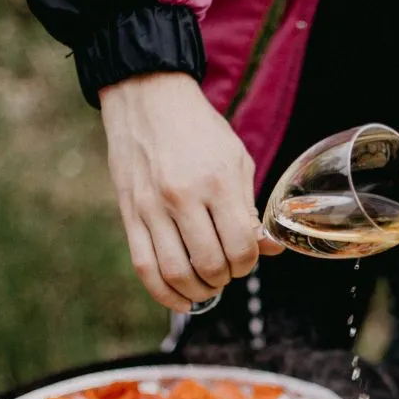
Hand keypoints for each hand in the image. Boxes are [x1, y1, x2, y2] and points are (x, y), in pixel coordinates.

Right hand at [99, 73, 283, 311]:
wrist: (147, 97)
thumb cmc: (199, 130)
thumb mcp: (237, 160)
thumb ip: (250, 208)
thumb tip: (269, 249)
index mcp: (217, 181)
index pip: (240, 246)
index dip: (249, 263)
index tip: (247, 258)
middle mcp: (183, 196)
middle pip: (211, 264)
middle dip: (226, 278)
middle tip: (228, 271)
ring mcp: (152, 207)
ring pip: (177, 272)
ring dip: (198, 291)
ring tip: (207, 286)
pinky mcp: (128, 213)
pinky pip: (144, 267)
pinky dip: (164, 293)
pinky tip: (180, 301)